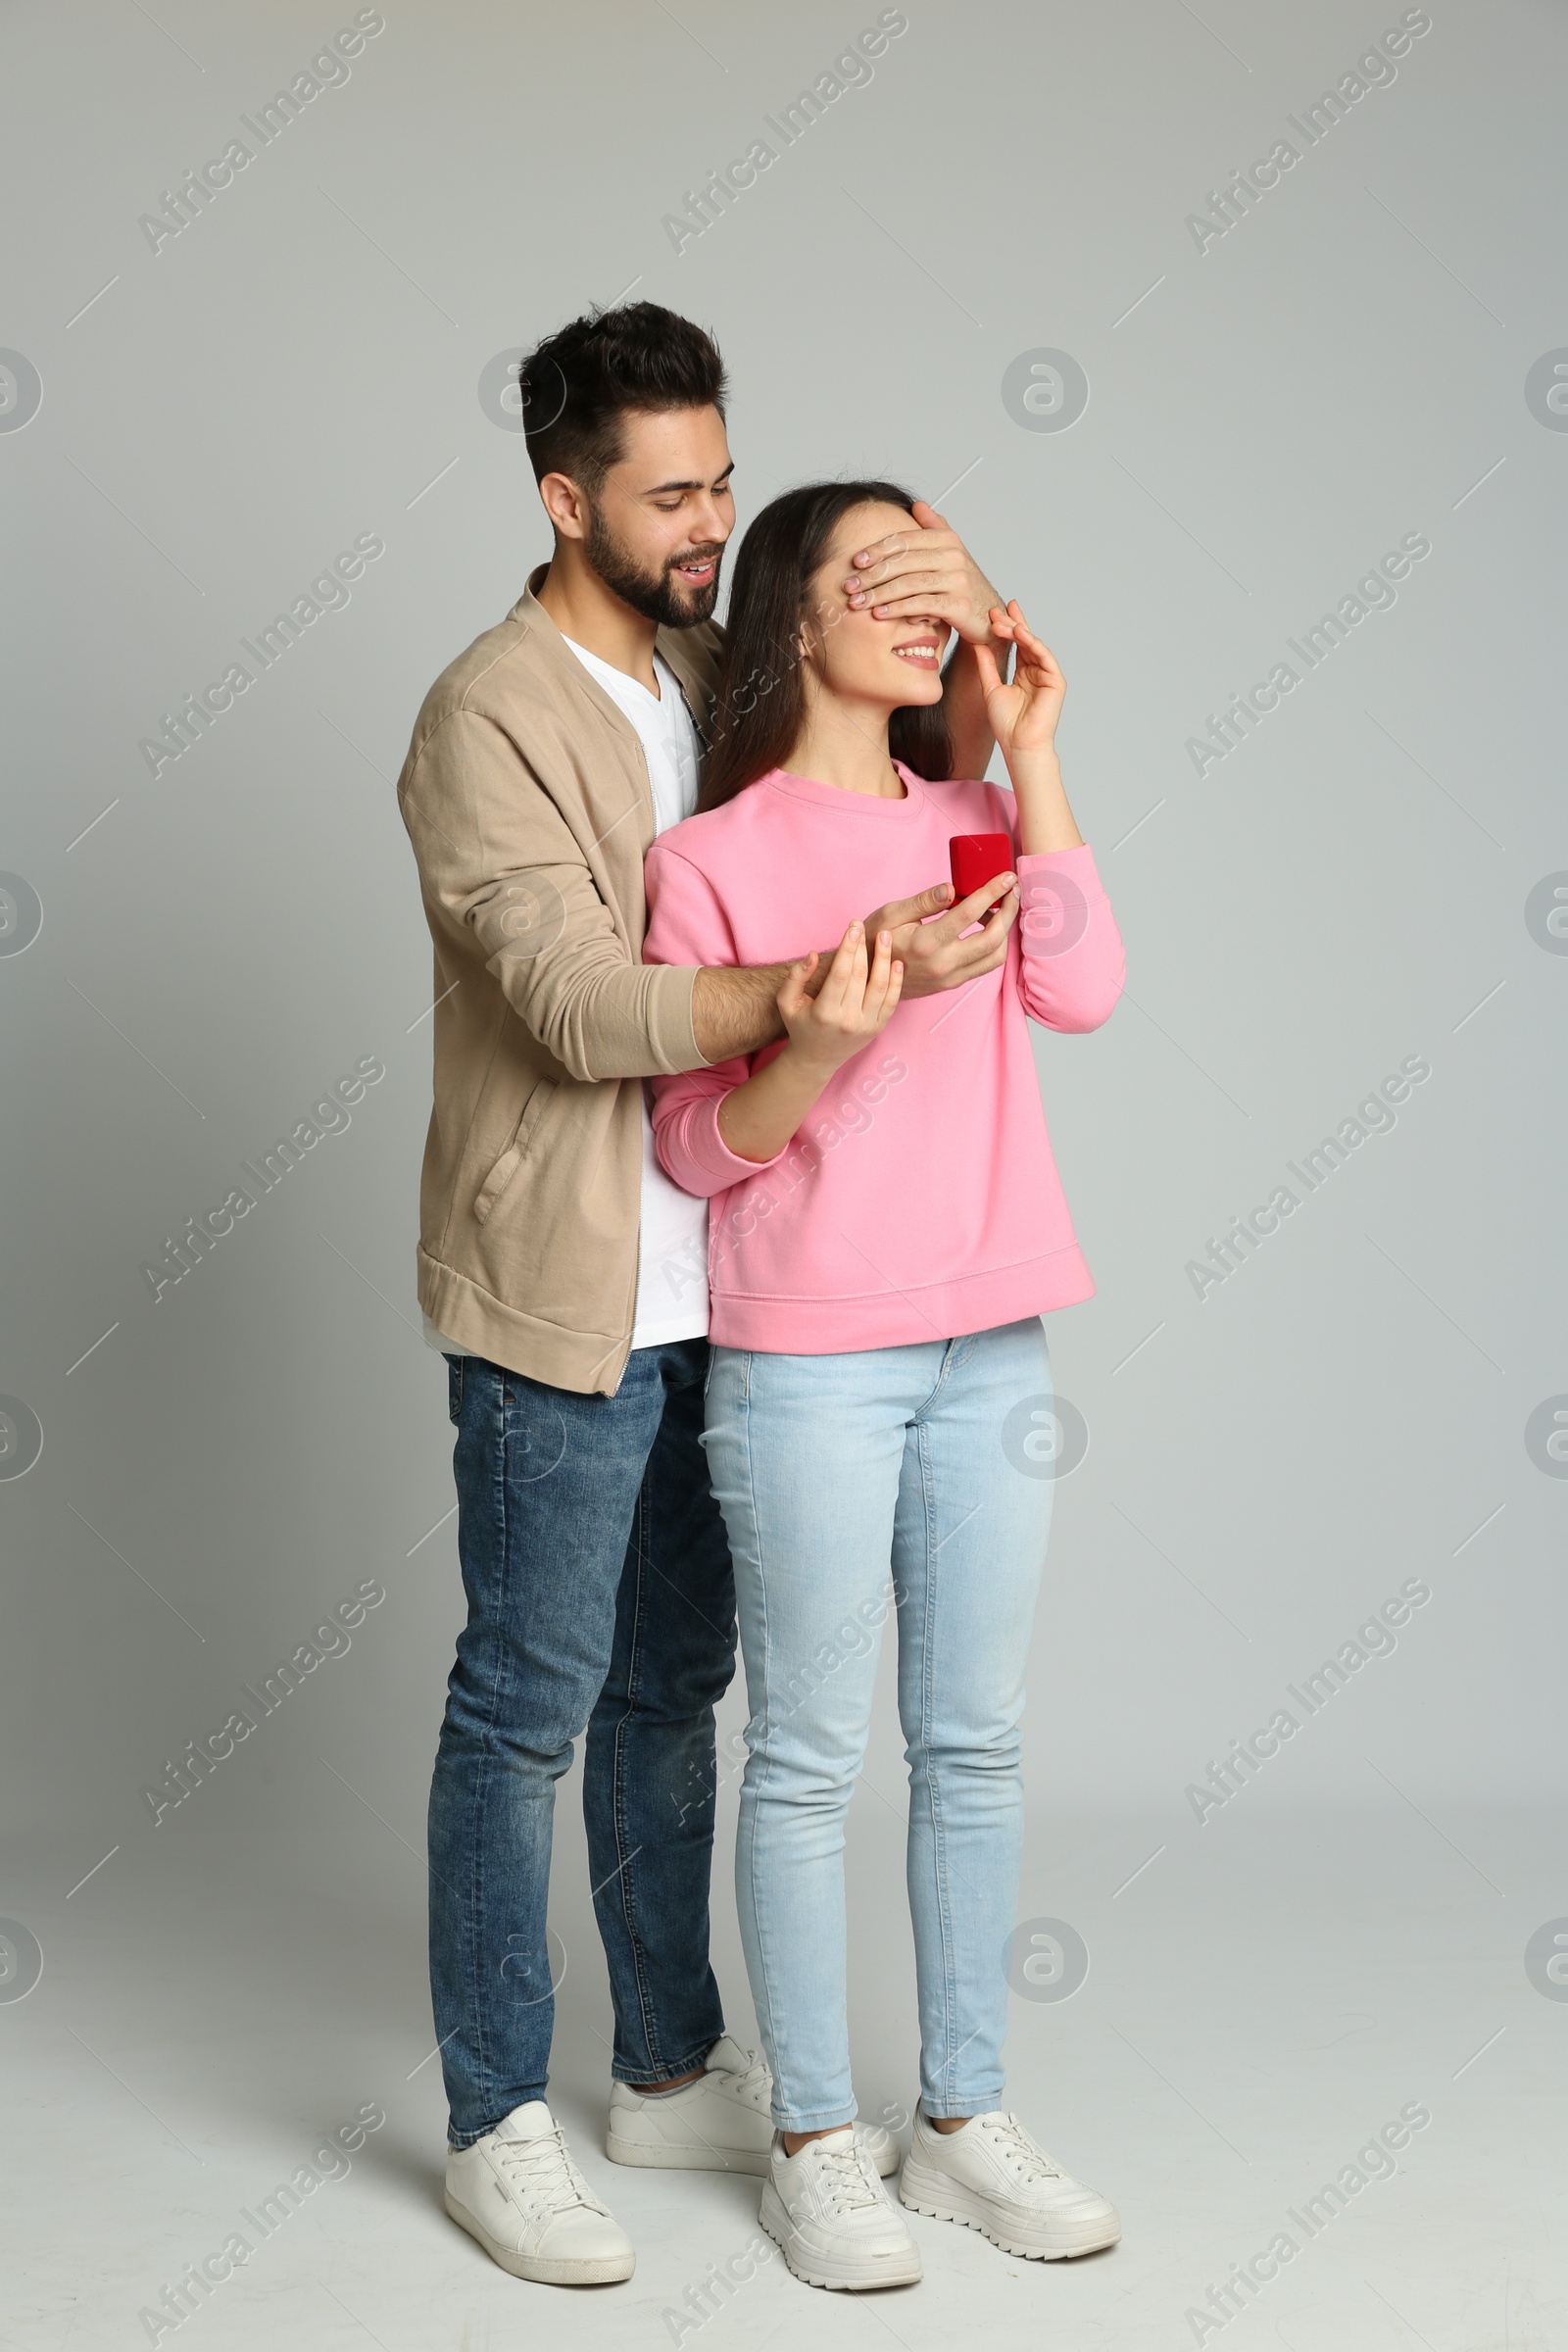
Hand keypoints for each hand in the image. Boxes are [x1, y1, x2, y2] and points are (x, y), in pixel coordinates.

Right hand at [778, 918, 902, 1072]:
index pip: (840, 974)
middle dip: (864, 947)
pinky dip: (896, 980)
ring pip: (879, 986)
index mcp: (824, 1013)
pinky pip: (891, 1001)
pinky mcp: (878, 1028)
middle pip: (860, 976)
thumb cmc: (800, 1025)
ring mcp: (866, 1026)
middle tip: (865, 926)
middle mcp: (847, 1021)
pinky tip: (896, 961)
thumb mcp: (787, 1002)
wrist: (817, 1058)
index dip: (848, 948)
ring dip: (884, 958)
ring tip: (885, 936)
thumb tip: (813, 955)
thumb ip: (795, 977)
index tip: (852, 927)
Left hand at [841, 499, 1003, 648]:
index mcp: (948, 539)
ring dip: (879, 594)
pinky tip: (879, 614)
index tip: (855, 561)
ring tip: (858, 603)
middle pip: (904, 562)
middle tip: (849, 586)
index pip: (905, 540)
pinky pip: (921, 605)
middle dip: (872, 574)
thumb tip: (917, 505)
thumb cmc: (963, 585)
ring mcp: (958, 580)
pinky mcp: (959, 605)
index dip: (877, 550)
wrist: (990, 616)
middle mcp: (954, 556)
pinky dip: (897, 609)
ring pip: (909, 583)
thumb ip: (934, 528)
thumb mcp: (951, 553)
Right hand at [858, 874, 1018, 995]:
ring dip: (1005, 930)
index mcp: (926, 943)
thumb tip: (951, 889)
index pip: (969, 913)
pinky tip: (988, 927)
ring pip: (995, 956)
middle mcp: (943, 964)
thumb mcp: (891, 914)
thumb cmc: (875, 941)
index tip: (1006, 877)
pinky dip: (995, 945)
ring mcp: (950, 978)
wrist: (867, 977)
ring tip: (1000, 908)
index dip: (992, 891)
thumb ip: (923, 902)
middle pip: (993, 938)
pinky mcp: (953, 983)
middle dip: (1009, 910)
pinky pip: (985, 966)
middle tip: (1012, 890)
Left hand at [973, 601, 1065, 759]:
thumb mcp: (990, 687)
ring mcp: (1047, 674)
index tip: (992, 613)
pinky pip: (1044, 656)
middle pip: (1025, 641)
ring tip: (1002, 621)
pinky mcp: (1056, 680)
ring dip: (1018, 630)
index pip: (1016, 644)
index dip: (1006, 628)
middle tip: (996, 610)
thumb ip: (986, 665)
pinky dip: (1032, 643)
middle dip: (1011, 623)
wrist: (1018, 744)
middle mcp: (1037, 671)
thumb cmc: (1006, 723)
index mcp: (1023, 673)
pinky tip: (1020, 632)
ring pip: (1033, 645)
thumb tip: (977, 643)